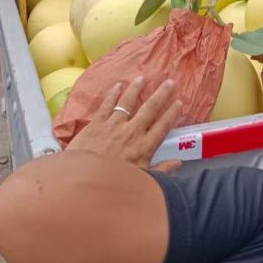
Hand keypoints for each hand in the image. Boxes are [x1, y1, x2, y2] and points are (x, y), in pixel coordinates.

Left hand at [66, 77, 182, 171]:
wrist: (83, 182)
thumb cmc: (113, 184)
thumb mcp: (142, 181)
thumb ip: (161, 170)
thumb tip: (178, 163)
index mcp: (144, 146)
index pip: (163, 126)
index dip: (172, 113)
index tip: (179, 102)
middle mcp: (132, 132)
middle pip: (150, 108)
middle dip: (161, 94)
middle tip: (170, 82)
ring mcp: (114, 125)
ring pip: (128, 101)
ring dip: (136, 88)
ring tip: (143, 78)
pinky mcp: (96, 123)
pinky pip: (107, 105)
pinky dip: (113, 94)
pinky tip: (118, 85)